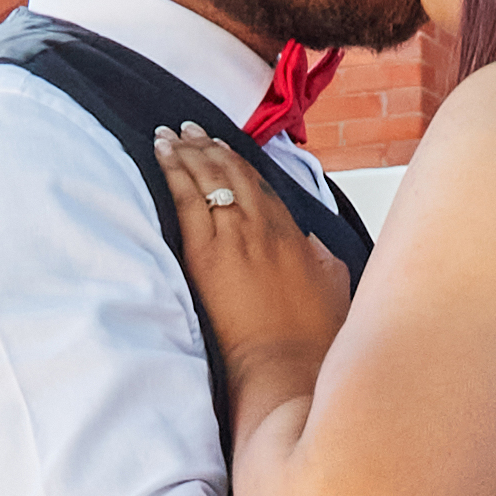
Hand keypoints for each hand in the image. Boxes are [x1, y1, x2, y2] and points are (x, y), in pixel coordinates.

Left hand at [153, 124, 355, 392]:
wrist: (286, 365)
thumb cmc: (310, 340)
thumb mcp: (333, 288)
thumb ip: (322, 258)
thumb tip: (312, 243)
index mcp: (293, 235)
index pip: (264, 188)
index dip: (242, 165)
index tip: (226, 150)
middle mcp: (264, 228)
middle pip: (234, 174)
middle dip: (211, 148)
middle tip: (193, 130)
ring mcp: (235, 237)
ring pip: (209, 178)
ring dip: (188, 151)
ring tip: (171, 134)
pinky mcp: (206, 254)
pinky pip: (187, 199)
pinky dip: (174, 170)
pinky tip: (162, 152)